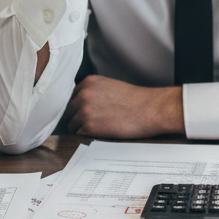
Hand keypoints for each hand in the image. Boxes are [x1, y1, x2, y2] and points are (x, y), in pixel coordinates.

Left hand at [63, 76, 183, 138]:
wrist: (150, 109)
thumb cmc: (135, 100)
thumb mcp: (110, 86)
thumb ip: (92, 91)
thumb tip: (78, 104)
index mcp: (88, 82)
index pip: (69, 97)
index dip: (76, 108)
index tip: (83, 114)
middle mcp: (83, 94)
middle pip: (67, 111)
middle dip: (76, 118)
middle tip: (91, 124)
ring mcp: (85, 110)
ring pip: (71, 125)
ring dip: (81, 128)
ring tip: (100, 128)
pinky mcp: (89, 126)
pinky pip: (78, 135)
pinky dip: (87, 136)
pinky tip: (101, 132)